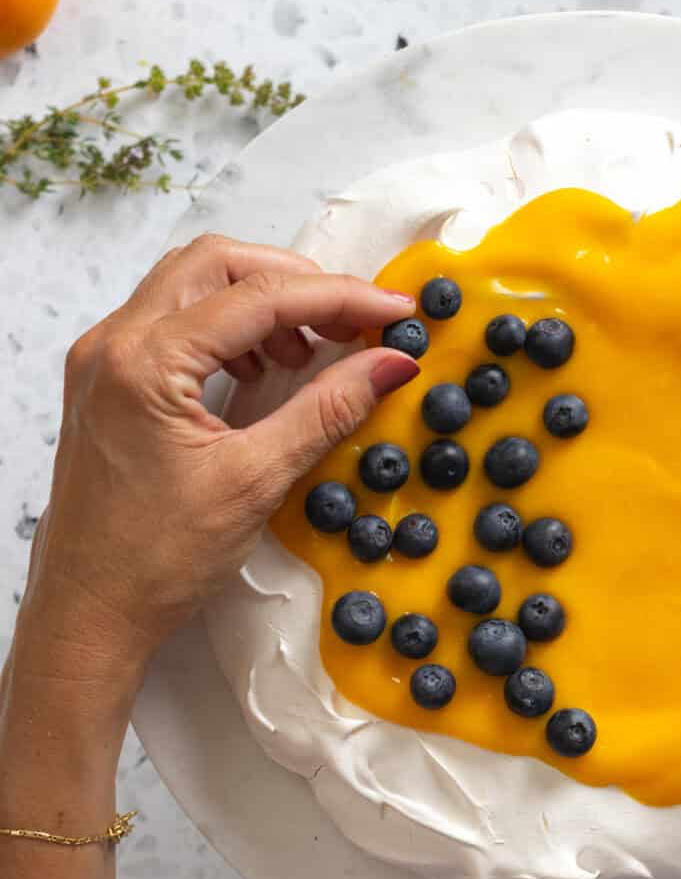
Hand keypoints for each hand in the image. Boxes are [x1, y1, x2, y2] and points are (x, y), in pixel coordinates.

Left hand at [18, 234, 417, 701]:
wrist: (89, 614)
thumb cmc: (152, 562)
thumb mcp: (256, 481)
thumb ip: (327, 411)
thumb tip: (389, 363)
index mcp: (144, 364)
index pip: (259, 298)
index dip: (339, 297)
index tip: (394, 309)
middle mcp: (113, 345)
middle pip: (218, 264)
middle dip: (296, 283)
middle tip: (355, 320)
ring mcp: (104, 360)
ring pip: (193, 285)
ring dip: (261, 303)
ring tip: (311, 353)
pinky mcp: (108, 381)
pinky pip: (174, 322)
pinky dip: (228, 329)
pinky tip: (264, 372)